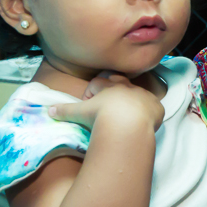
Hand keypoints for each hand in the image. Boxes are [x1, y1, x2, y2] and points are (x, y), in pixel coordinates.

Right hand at [49, 73, 163, 132]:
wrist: (128, 125)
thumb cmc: (101, 116)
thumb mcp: (80, 113)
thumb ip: (65, 110)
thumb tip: (49, 111)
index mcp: (108, 86)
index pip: (96, 83)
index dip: (90, 93)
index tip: (88, 106)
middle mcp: (127, 86)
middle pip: (119, 81)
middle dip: (113, 89)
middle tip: (108, 106)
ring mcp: (143, 95)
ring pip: (138, 93)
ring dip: (132, 101)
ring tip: (127, 116)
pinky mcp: (156, 106)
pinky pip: (153, 106)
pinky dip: (148, 112)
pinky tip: (142, 122)